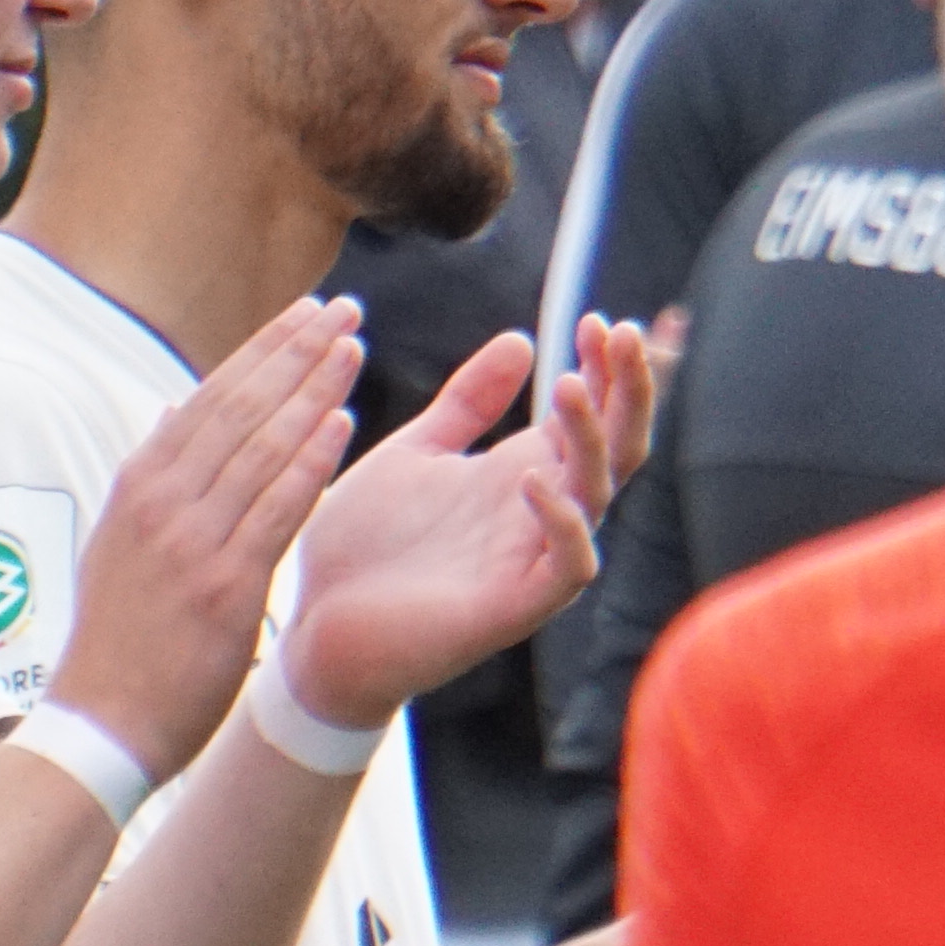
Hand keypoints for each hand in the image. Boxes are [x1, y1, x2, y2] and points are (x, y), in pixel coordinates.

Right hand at [46, 300, 370, 775]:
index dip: (263, 350)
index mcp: (139, 486)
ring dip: (311, 390)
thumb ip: (150, 479)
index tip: (306, 313)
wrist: (103, 724)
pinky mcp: (224, 587)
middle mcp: (162, 503)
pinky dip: (310, 461)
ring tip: (352, 348)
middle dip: (295, 351)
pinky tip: (343, 424)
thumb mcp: (116, 545)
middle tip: (344, 310)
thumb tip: (174, 413)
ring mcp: (191, 542)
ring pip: (261, 446)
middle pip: (239, 406)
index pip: (211, 397)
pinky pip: (275, 509)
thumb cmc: (118, 640)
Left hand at [271, 316, 659, 728]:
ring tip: (567, 386)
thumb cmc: (367, 544)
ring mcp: (531, 560)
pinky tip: (534, 479)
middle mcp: (540, 514)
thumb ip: (469, 401)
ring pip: (597, 496)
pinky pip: (567, 567)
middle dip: (628, 390)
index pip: (595, 416)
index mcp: (523, 474)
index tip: (600, 318)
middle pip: (618, 448)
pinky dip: (562, 522)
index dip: (609, 369)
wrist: (316, 626)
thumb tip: (523, 340)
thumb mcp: (417, 451)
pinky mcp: (511, 607)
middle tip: (624, 332)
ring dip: (591, 439)